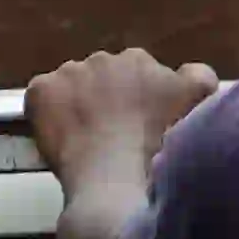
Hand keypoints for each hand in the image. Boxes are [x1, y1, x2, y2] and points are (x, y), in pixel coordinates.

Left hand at [25, 48, 217, 183]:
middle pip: (102, 77)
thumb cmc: (160, 146)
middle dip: (106, 98)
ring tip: (86, 140)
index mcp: (139, 60)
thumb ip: (198, 77)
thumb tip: (190, 70)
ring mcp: (68, 73)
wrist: (114, 180)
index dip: (135, 99)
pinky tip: (61, 138)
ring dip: (77, 105)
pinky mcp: (40, 91)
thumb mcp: (198, 104)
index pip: (135, 74)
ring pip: (71, 86)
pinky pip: (41, 98)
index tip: (137, 123)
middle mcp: (102, 58)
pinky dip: (47, 114)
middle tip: (112, 134)